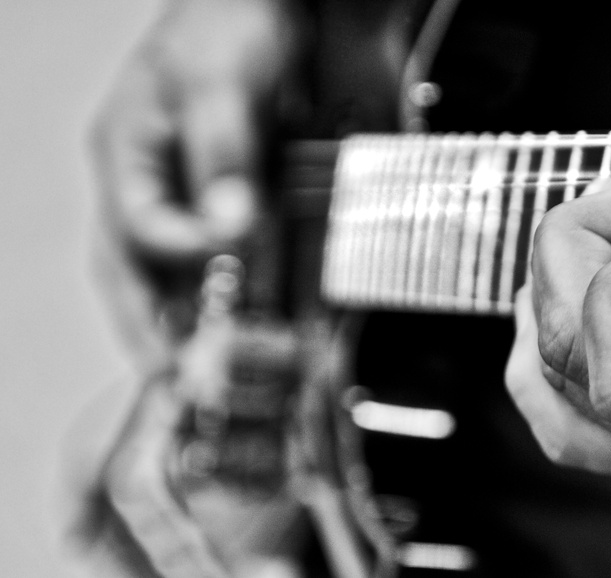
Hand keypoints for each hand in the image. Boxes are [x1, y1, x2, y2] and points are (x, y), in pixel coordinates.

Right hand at [63, 1, 313, 574]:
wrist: (307, 8)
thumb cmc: (240, 21)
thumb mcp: (220, 80)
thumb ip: (223, 153)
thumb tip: (230, 228)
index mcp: (133, 159)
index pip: (140, 231)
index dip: (179, 256)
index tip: (223, 266)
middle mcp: (172, 195)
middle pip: (152, 281)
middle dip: (167, 333)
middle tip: (187, 386)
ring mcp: (221, 209)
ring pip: (204, 288)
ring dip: (219, 334)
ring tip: (237, 384)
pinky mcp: (271, 214)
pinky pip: (267, 272)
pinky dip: (277, 308)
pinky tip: (292, 343)